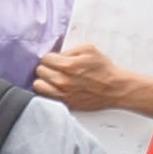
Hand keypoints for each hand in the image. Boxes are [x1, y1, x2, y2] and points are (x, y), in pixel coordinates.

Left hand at [32, 38, 152, 117]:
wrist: (114, 88)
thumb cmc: (104, 69)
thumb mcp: (89, 49)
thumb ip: (70, 50)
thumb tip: (57, 55)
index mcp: (67, 65)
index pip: (44, 59)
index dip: (51, 58)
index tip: (56, 60)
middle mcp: (62, 81)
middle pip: (40, 71)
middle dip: (47, 68)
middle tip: (56, 68)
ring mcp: (62, 94)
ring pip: (38, 85)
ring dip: (44, 80)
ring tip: (53, 78)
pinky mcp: (65, 103)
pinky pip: (45, 97)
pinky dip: (48, 91)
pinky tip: (56, 88)